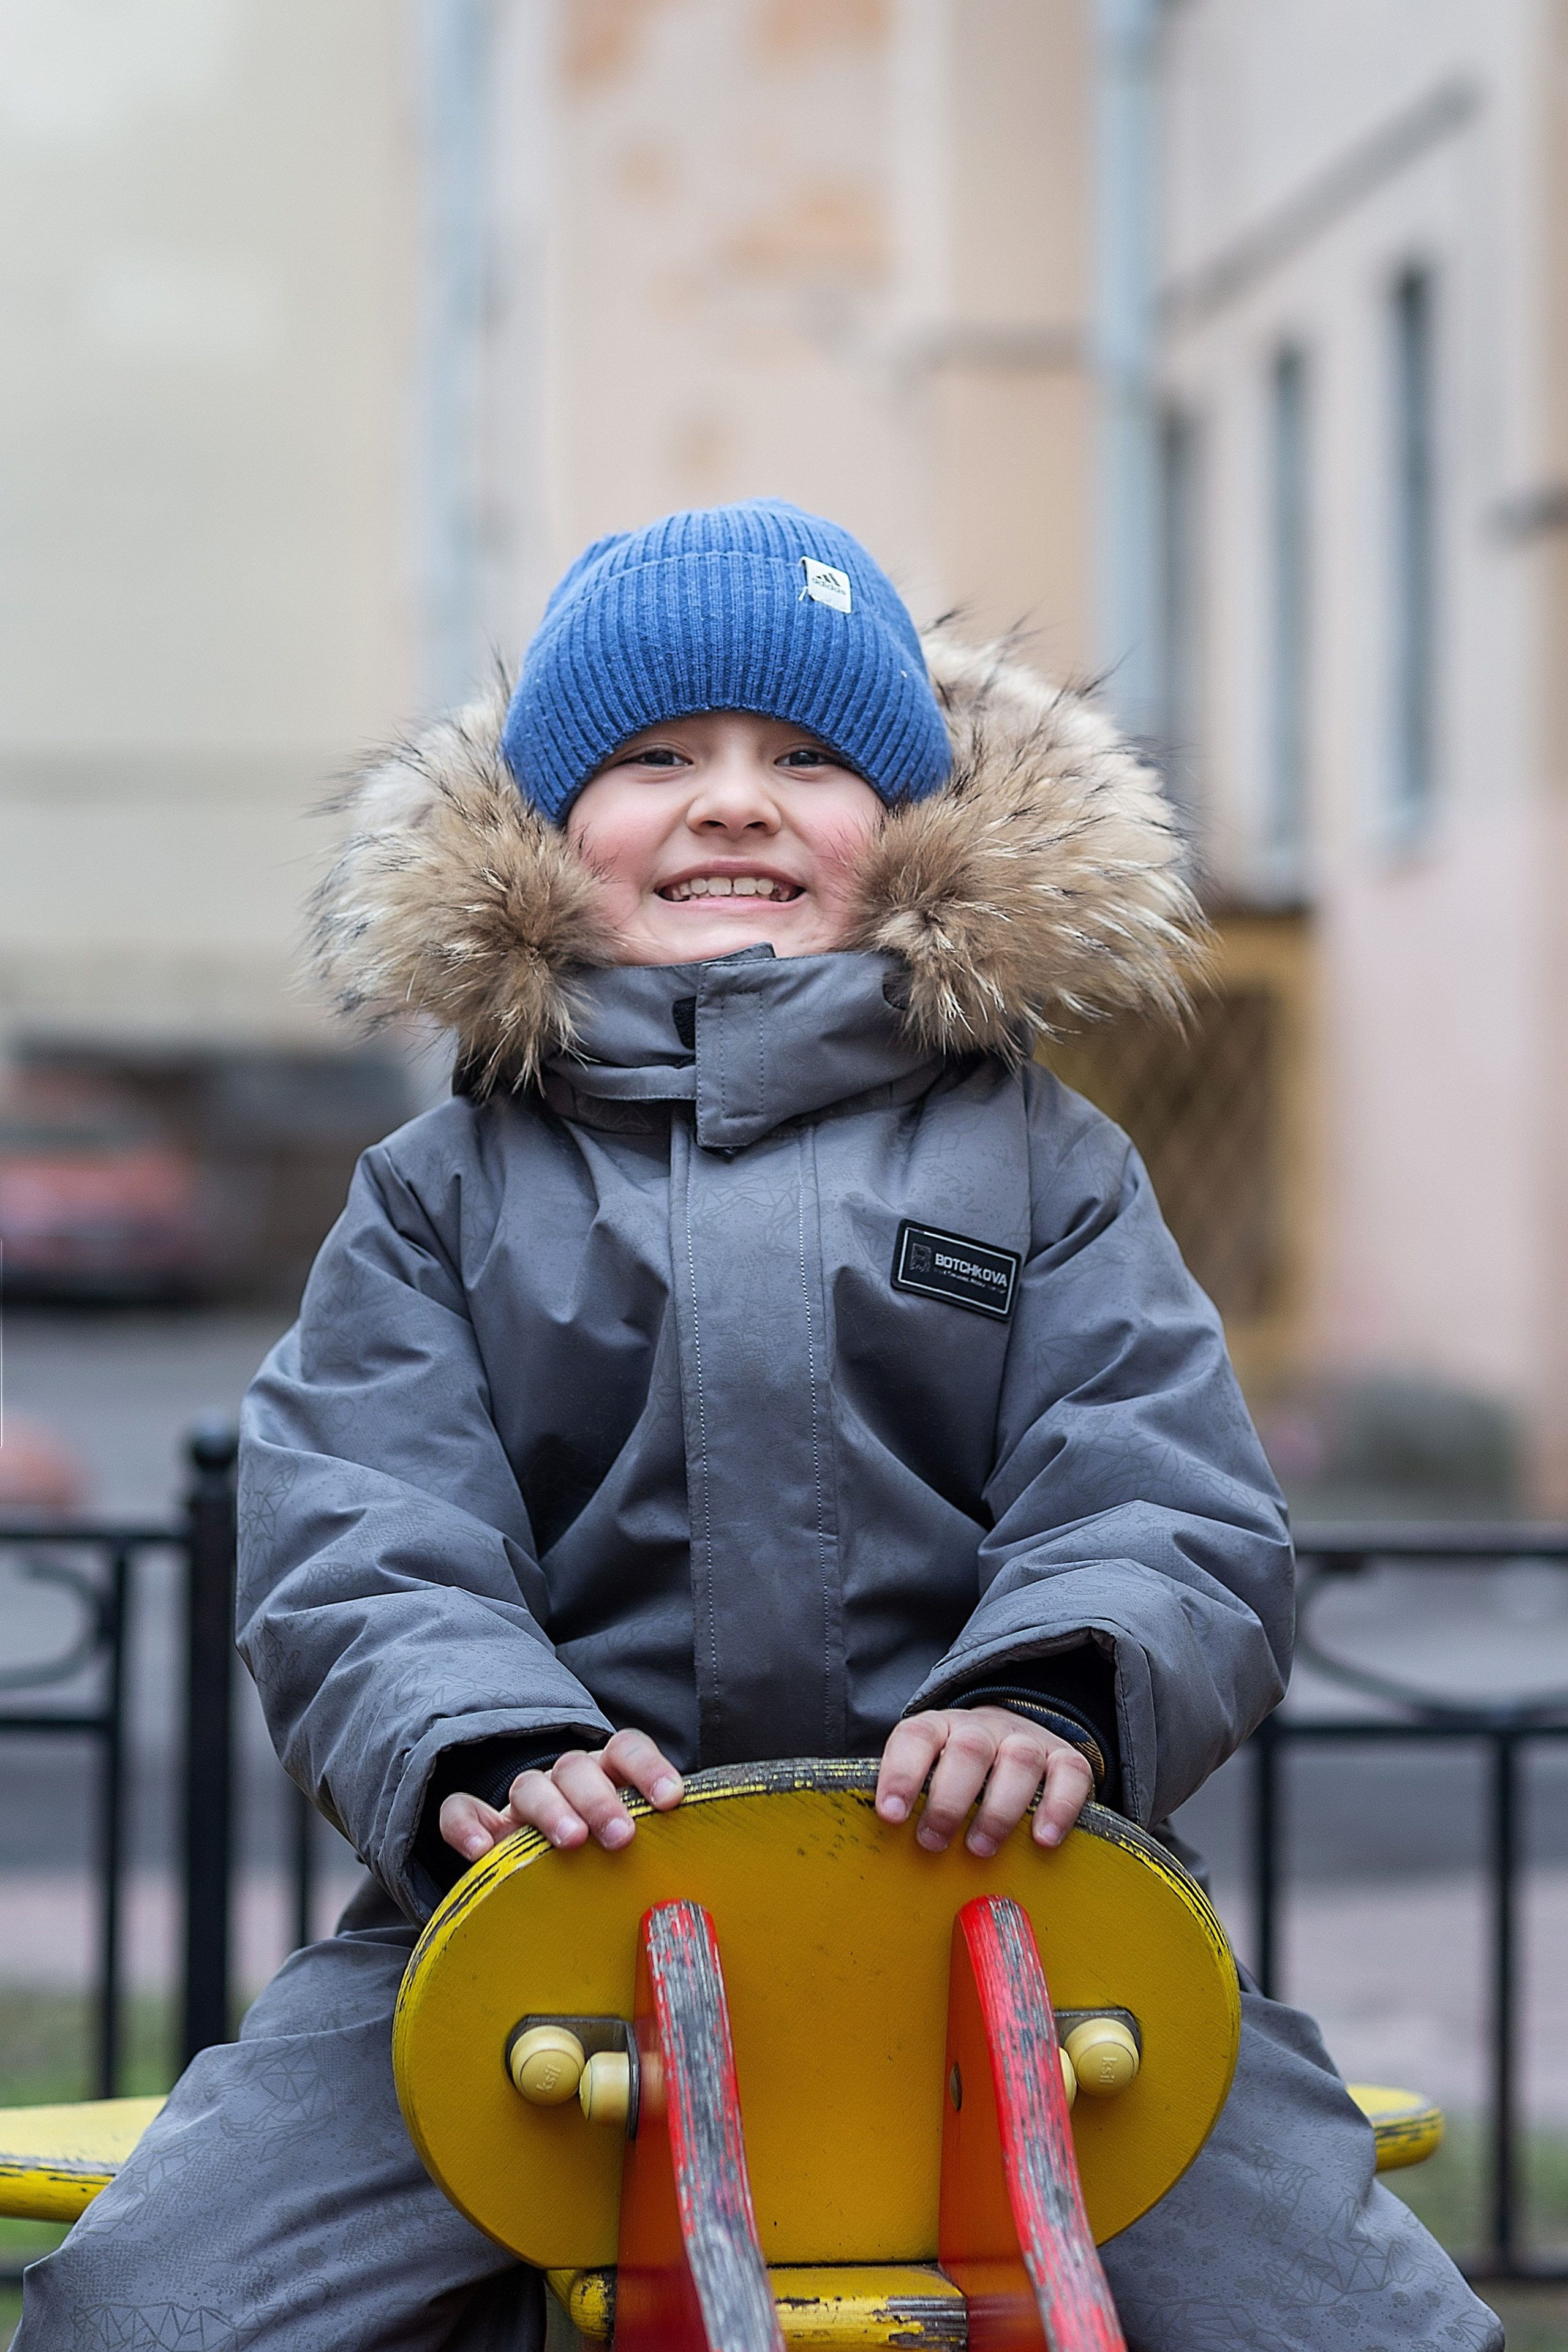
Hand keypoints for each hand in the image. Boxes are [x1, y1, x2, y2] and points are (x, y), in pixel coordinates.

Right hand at [438, 1728, 683, 1862]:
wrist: (545, 1862)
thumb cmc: (605, 1854)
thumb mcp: (636, 1847)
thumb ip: (657, 1849)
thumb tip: (696, 1891)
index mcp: (607, 1774)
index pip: (627, 1749)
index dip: (649, 1768)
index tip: (670, 1800)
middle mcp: (565, 1779)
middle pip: (577, 1768)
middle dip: (600, 1799)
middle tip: (620, 1837)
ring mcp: (521, 1800)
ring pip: (529, 1785)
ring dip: (550, 1810)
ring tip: (570, 1841)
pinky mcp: (480, 1822)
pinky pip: (461, 1810)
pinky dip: (467, 1826)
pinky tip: (483, 1852)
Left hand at [875, 1705, 1093, 1858]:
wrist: (1014, 1738)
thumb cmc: (958, 1775)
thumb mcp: (929, 1776)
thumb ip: (910, 1801)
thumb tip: (880, 1846)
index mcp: (940, 1728)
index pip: (917, 1737)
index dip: (901, 1773)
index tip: (890, 1815)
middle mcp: (983, 1729)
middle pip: (969, 1748)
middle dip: (949, 1799)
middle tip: (933, 1842)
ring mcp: (1027, 1741)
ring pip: (1019, 1759)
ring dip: (998, 1809)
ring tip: (980, 1848)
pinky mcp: (1066, 1759)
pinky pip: (1069, 1775)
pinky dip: (1057, 1807)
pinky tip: (1042, 1839)